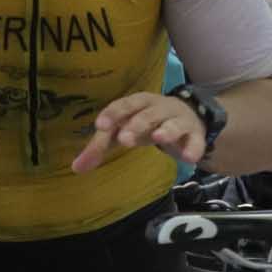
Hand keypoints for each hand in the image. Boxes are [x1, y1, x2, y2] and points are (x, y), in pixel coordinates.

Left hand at [72, 92, 204, 172]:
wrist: (188, 118)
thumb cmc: (148, 123)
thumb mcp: (124, 130)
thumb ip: (100, 147)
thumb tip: (76, 168)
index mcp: (139, 103)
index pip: (124, 105)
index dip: (113, 113)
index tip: (100, 125)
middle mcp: (159, 108)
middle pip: (148, 113)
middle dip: (137, 124)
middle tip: (124, 139)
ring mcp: (179, 120)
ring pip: (173, 123)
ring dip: (166, 130)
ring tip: (159, 139)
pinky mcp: (195, 135)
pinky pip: (195, 140)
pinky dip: (193, 147)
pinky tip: (189, 158)